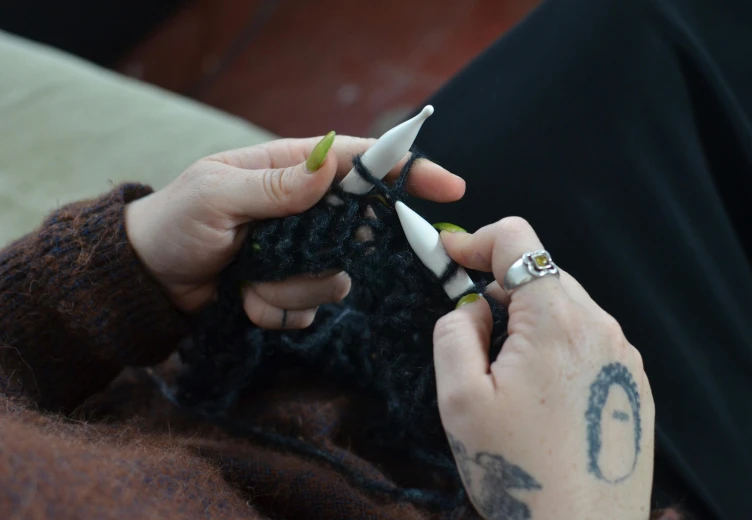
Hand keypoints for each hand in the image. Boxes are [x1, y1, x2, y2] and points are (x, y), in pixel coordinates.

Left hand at [126, 134, 464, 327]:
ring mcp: (301, 253)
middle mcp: (305, 211)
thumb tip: (329, 167)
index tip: (448, 187)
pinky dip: (274, 312)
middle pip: (357, 232)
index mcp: (291, 171)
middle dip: (330, 254)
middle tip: (288, 258)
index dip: (405, 171)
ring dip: (287, 288)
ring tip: (245, 279)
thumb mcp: (216, 195)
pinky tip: (243, 298)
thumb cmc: (175, 222)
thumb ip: (274, 186)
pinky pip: (309, 311)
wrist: (150, 279)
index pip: (360, 163)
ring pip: (334, 280)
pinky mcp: (290, 289)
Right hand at [434, 218, 654, 519]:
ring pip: (563, 308)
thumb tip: (471, 307)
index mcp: (558, 321)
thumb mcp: (460, 399)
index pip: (518, 241)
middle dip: (498, 290)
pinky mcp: (631, 383)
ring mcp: (622, 356)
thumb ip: (454, 332)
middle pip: (540, 275)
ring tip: (505, 380)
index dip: (474, 239)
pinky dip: (553, 347)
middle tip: (470, 334)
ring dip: (526, 323)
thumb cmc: (521, 473)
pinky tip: (538, 397)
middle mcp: (601, 328)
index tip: (448, 256)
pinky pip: (585, 341)